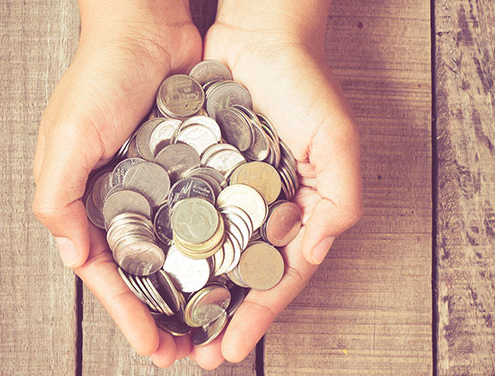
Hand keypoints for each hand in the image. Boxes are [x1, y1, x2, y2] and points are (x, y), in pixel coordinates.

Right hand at [31, 1, 200, 366]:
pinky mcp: (189, 170)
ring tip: (215, 322)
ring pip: (178, 251)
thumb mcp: (66, 139)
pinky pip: (203, 216)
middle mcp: (122, 201)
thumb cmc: (98, 79)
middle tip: (190, 351)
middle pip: (145, 273)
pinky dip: (215, 244)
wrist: (145, 29)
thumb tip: (73, 256)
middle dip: (163, 315)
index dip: (129, 315)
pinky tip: (235, 268)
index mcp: (86, 202)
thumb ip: (58, 198)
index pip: (108, 274)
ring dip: (193, 288)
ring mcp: (158, 188)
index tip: (155, 349)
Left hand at [188, 4, 362, 368]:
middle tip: (197, 356)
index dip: (259, 315)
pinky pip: (187, 216)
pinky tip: (155, 270)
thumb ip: (339, 201)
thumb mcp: (337, 141)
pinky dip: (174, 245)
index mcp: (299, 211)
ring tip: (173, 329)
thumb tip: (311, 254)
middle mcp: (265, 209)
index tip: (233, 348)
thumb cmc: (305, 84)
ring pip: (212, 254)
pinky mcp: (203, 173)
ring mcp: (233, 193)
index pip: (279, 275)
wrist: (260, 35)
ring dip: (194, 293)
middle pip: (242, 276)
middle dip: (223, 318)